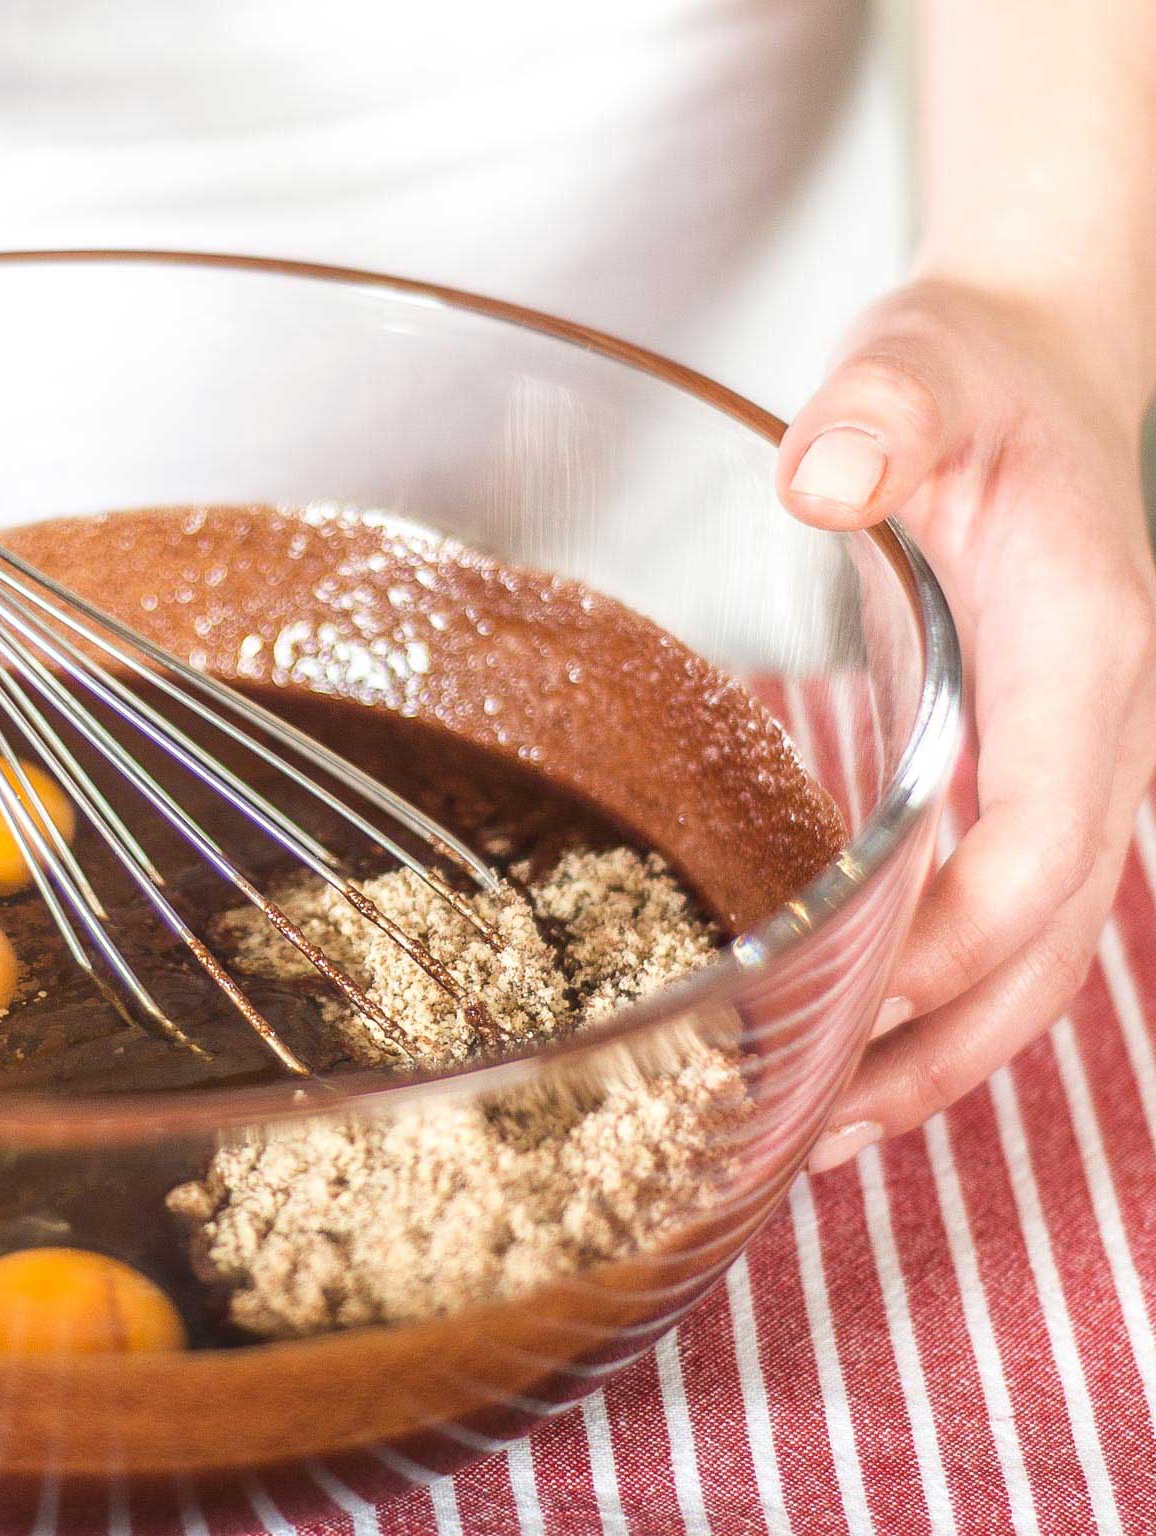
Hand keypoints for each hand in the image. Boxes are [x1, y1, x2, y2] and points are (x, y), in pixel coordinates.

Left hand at [779, 277, 1155, 1169]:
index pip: (1045, 836)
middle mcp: (1106, 726)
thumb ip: (877, 419)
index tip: (850, 999)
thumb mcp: (911, 368)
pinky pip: (1008, 906)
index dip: (958, 936)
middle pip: (1052, 936)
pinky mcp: (1035, 767)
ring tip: (823, 1130)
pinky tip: (857, 1032)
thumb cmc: (968, 371)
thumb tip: (826, 480)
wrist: (1032, 361)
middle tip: (820, 1132)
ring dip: (944, 1047)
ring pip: (1040, 945)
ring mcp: (1079, 757)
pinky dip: (944, 988)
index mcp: (1084, 648)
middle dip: (945, 1045)